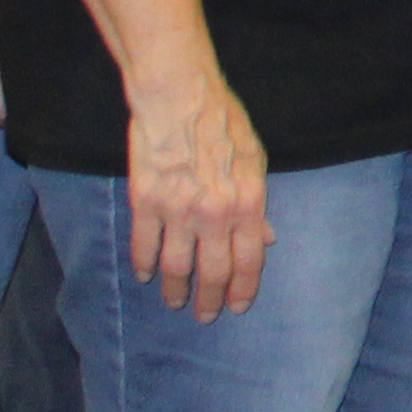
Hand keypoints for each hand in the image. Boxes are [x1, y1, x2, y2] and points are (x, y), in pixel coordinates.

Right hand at [124, 72, 270, 318]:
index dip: (243, 288)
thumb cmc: (224, 123)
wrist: (179, 96)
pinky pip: (144, 246)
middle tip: (205, 315)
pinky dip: (144, 265)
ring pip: (176, 266)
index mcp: (248, 201)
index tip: (237, 306)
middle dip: (210, 299)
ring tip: (175, 301)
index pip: (249, 260)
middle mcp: (215, 212)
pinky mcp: (145, 202)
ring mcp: (178, 210)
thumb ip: (258, 204)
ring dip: (175, 290)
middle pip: (213, 271)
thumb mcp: (256, 160)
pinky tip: (145, 275)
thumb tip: (267, 240)